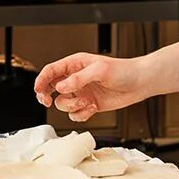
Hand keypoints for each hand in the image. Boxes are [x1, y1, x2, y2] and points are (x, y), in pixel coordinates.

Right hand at [33, 53, 148, 120]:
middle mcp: (76, 79)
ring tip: (86, 102)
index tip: (38, 90)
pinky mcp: (89, 105)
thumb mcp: (100, 70)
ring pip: (63, 104)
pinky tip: (93, 108)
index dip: (41, 80)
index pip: (51, 71)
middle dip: (46, 96)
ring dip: (72, 106)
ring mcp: (82, 92)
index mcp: (75, 64)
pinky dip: (82, 114)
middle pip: (51, 88)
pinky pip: (76, 114)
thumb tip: (60, 87)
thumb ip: (79, 79)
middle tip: (46, 101)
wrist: (141, 83)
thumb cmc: (124, 71)